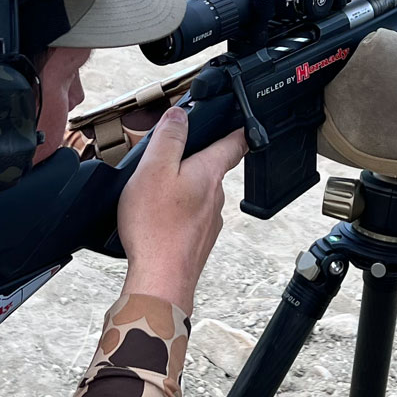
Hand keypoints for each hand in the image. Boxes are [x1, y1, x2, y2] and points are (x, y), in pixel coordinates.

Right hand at [117, 106, 247, 308]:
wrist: (160, 281)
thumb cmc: (155, 228)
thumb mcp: (153, 170)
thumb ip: (168, 139)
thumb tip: (179, 116)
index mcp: (208, 174)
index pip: (234, 144)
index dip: (238, 130)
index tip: (243, 123)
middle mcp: (215, 197)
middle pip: (211, 169)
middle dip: (194, 161)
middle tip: (169, 157)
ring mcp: (208, 222)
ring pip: (199, 195)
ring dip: (183, 190)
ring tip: (156, 192)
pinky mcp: (197, 241)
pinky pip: (189, 218)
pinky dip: (177, 214)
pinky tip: (157, 220)